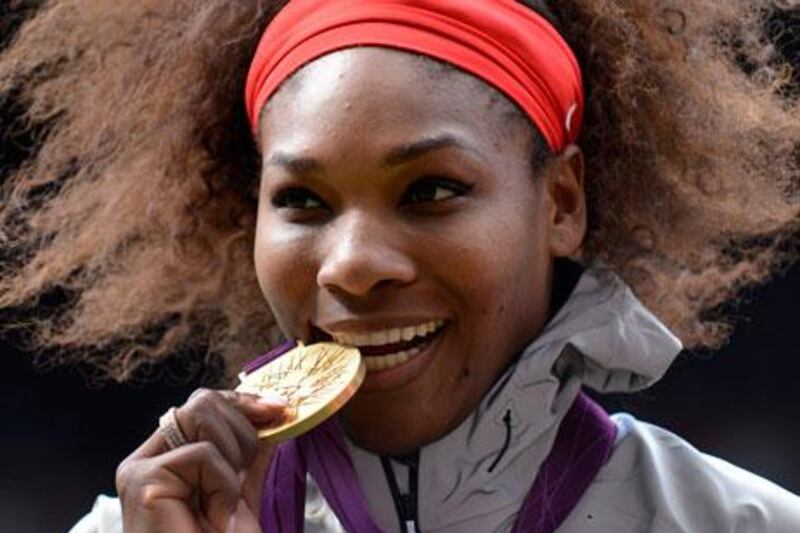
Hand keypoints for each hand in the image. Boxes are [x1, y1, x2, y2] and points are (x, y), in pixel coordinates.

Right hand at [115, 389, 286, 532]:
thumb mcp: (241, 496)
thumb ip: (251, 456)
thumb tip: (273, 413)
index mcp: (165, 459)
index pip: (202, 405)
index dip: (242, 401)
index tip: (279, 407)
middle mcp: (146, 459)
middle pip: (202, 402)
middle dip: (243, 429)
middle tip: (248, 473)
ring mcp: (139, 469)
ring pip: (201, 415)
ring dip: (233, 457)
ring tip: (228, 501)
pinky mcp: (143, 481)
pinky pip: (203, 455)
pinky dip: (224, 485)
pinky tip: (216, 517)